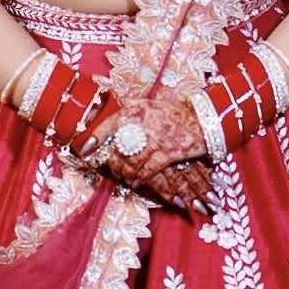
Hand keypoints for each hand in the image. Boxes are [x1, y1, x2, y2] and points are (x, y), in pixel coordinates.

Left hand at [73, 95, 217, 220]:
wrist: (202, 119)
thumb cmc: (174, 113)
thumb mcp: (149, 105)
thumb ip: (130, 111)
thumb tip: (110, 117)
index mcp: (135, 109)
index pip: (108, 124)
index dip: (95, 138)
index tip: (85, 150)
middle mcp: (141, 123)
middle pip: (118, 149)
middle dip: (112, 164)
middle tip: (111, 171)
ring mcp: (154, 139)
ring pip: (131, 163)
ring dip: (125, 174)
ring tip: (124, 178)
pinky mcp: (167, 153)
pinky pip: (147, 171)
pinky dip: (139, 179)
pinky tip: (136, 183)